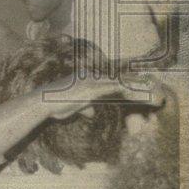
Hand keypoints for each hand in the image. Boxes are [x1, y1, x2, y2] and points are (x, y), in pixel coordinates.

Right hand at [43, 73, 159, 119]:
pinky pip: (112, 88)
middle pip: (114, 78)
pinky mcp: (91, 89)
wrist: (43, 102)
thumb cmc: (54, 104)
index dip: (121, 81)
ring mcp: (90, 82)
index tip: (133, 84)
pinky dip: (125, 89)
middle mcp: (87, 77)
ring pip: (116, 82)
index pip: (106, 79)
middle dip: (130, 81)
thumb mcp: (72, 105)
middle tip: (145, 83)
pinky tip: (134, 92)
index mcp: (83, 78)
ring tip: (145, 87)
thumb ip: (84, 107)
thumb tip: (91, 112)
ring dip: (131, 85)